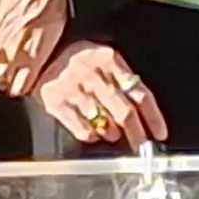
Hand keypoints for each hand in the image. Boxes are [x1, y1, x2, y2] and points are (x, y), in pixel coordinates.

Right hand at [33, 40, 166, 147]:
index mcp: (109, 59)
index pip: (139, 92)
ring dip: (112, 133)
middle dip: (137, 133)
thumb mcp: (103, 59)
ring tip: (113, 134)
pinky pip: (82, 129)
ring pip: (103, 122)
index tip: (159, 133)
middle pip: (124, 111)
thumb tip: (143, 113)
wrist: (40, 54)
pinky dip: (92, 135)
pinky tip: (93, 133)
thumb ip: (122, 79)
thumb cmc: (77, 60)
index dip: (153, 117)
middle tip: (141, 145)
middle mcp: (92, 74)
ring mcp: (73, 88)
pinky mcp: (55, 102)